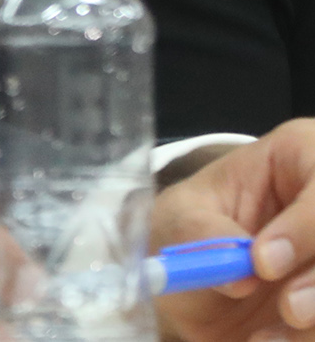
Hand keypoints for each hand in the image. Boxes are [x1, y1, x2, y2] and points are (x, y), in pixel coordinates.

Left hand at [151, 120, 314, 341]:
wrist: (196, 288)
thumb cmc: (191, 232)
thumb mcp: (178, 220)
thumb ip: (201, 235)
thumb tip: (241, 272)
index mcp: (301, 157)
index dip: (304, 227)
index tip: (264, 263)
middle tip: (288, 311)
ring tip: (265, 339)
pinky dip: (310, 340)